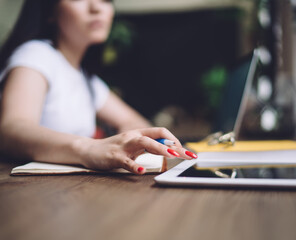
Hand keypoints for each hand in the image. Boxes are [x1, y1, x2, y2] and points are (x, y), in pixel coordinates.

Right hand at [78, 127, 194, 174]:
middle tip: (188, 154)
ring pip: (144, 143)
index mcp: (139, 133)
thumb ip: (149, 147)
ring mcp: (123, 146)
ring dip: (160, 148)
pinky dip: (134, 166)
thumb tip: (170, 150)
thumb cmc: (114, 149)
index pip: (161, 132)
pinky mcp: (114, 156)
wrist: (89, 150)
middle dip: (174, 145)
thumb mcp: (134, 146)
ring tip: (172, 155)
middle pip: (156, 136)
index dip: (174, 139)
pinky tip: (141, 170)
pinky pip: (125, 161)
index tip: (184, 151)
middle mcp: (133, 136)